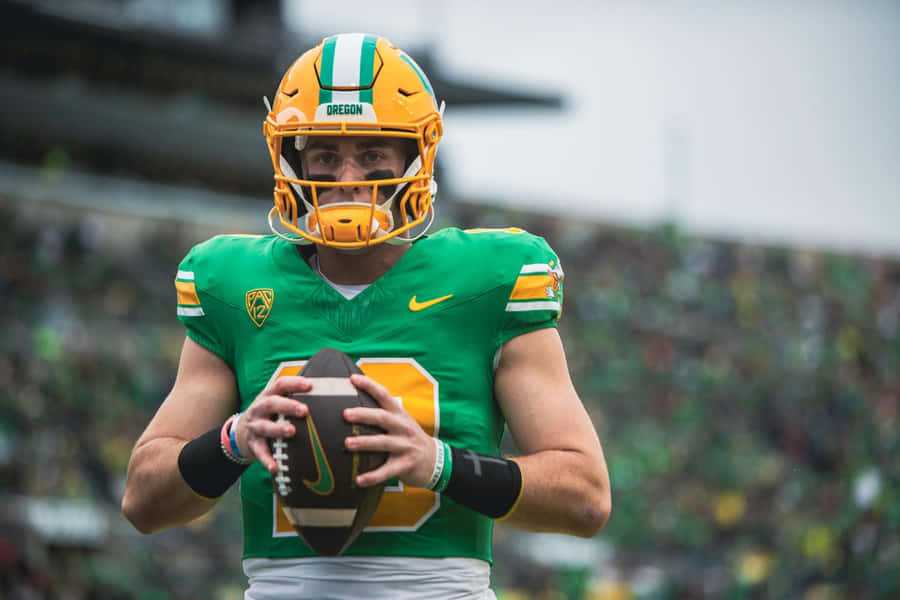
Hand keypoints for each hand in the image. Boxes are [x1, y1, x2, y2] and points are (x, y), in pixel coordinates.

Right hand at [234, 376, 310, 473]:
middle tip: (304, 410)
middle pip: (271, 403)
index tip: (310, 385)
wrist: (241, 431)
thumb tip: (325, 391)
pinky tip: (275, 467)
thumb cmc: (270, 414)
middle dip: (288, 406)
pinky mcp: (253, 444)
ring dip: (278, 429)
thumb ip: (293, 397)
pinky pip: (260, 452)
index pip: (281, 385)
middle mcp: (260, 408)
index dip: (294, 383)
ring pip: (265, 427)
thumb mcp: (276, 401)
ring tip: (291, 431)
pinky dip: (267, 460)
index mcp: (269, 395)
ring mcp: (255, 426)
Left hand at [343, 373, 436, 487]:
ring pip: (383, 443)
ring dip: (364, 442)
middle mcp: (403, 428)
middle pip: (383, 418)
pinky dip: (372, 476)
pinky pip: (386, 471)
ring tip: (347, 443)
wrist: (435, 461)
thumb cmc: (410, 439)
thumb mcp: (401, 422)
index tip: (353, 379)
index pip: (385, 395)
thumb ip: (383, 415)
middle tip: (346, 414)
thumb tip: (353, 406)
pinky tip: (358, 480)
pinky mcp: (405, 465)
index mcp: (400, 415)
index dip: (370, 385)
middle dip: (364, 415)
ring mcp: (405, 446)